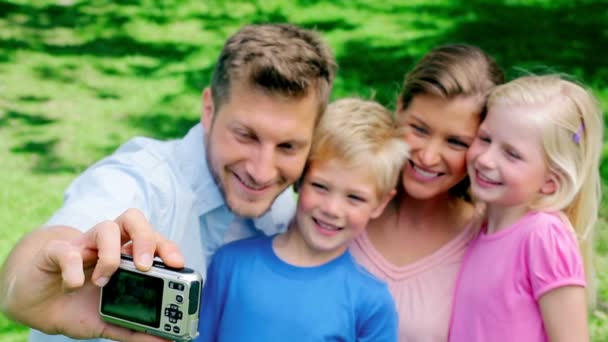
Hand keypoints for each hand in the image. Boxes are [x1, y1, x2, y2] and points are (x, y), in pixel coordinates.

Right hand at [0, 208, 183, 340]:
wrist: (35, 304)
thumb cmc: (77, 304)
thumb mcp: (108, 321)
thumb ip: (135, 329)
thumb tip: (166, 340)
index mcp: (125, 256)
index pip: (152, 239)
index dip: (167, 247)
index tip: (178, 264)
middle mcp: (107, 244)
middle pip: (134, 221)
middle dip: (146, 239)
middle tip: (146, 266)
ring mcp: (82, 245)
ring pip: (106, 227)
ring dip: (110, 255)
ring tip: (105, 281)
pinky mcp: (55, 252)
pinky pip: (67, 250)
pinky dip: (73, 269)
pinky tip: (74, 287)